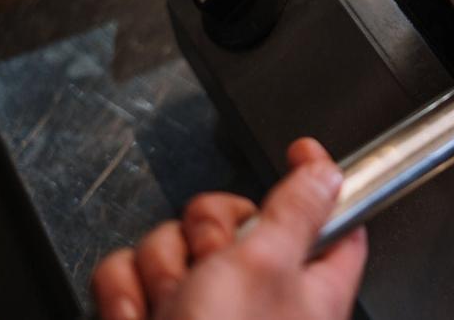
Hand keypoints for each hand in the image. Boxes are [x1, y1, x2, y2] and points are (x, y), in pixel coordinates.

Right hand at [91, 138, 364, 319]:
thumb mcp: (269, 266)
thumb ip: (298, 209)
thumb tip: (328, 170)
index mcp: (305, 277)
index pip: (325, 215)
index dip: (312, 177)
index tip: (298, 150)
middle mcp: (254, 291)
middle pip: (225, 216)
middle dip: (204, 234)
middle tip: (209, 264)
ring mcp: (197, 307)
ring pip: (168, 242)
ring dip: (161, 272)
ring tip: (172, 311)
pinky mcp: (149, 318)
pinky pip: (125, 274)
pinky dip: (126, 297)